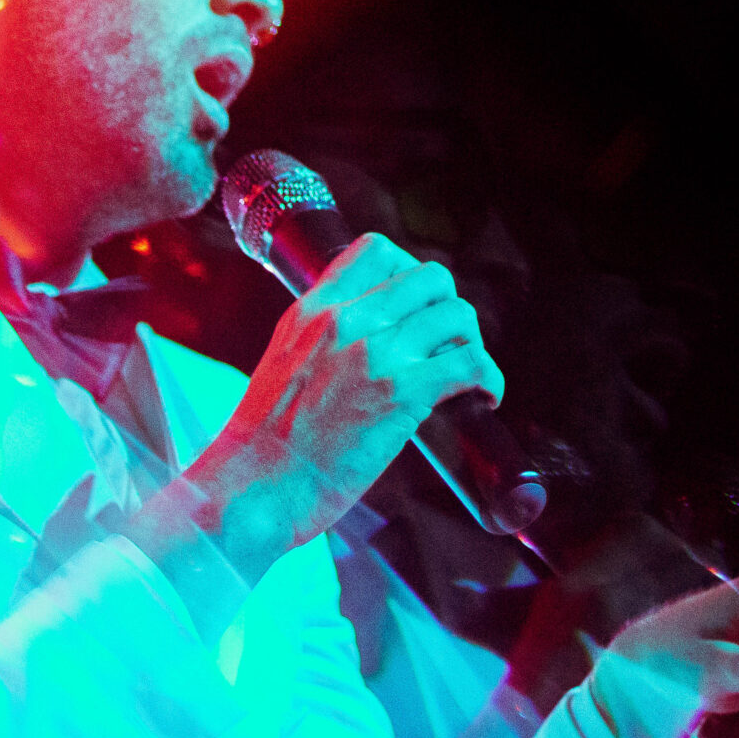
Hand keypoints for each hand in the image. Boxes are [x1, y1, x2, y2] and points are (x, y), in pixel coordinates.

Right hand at [178, 234, 504, 578]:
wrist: (251, 487)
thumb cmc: (263, 444)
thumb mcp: (281, 364)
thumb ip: (319, 340)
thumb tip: (359, 343)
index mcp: (311, 311)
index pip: (376, 249)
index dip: (409, 272)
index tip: (414, 308)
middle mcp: (345, 322)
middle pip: (430, 278)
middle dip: (447, 310)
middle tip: (444, 347)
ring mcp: (375, 355)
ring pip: (457, 315)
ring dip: (471, 344)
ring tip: (465, 375)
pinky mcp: (400, 394)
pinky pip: (469, 364)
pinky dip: (487, 380)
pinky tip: (481, 398)